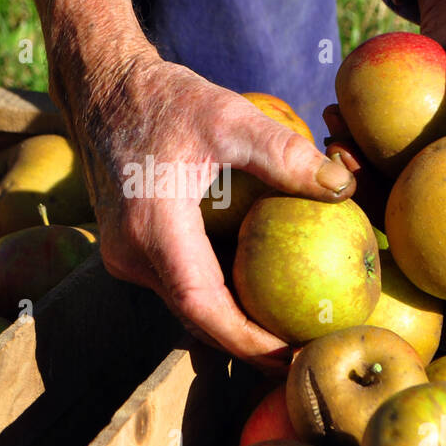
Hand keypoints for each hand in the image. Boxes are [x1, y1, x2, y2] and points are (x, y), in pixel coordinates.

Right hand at [32, 0, 355, 369]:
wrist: (103, 88)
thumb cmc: (163, 98)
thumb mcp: (226, 115)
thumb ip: (282, 151)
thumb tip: (342, 185)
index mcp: (152, 228)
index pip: (204, 307)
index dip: (249, 340)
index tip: (295, 356)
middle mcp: (131, 254)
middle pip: (197, 318)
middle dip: (251, 344)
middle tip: (308, 356)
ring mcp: (126, 256)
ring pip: (188, 305)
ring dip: (236, 323)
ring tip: (293, 336)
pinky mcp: (131, 249)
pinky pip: (180, 285)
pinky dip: (220, 297)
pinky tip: (261, 299)